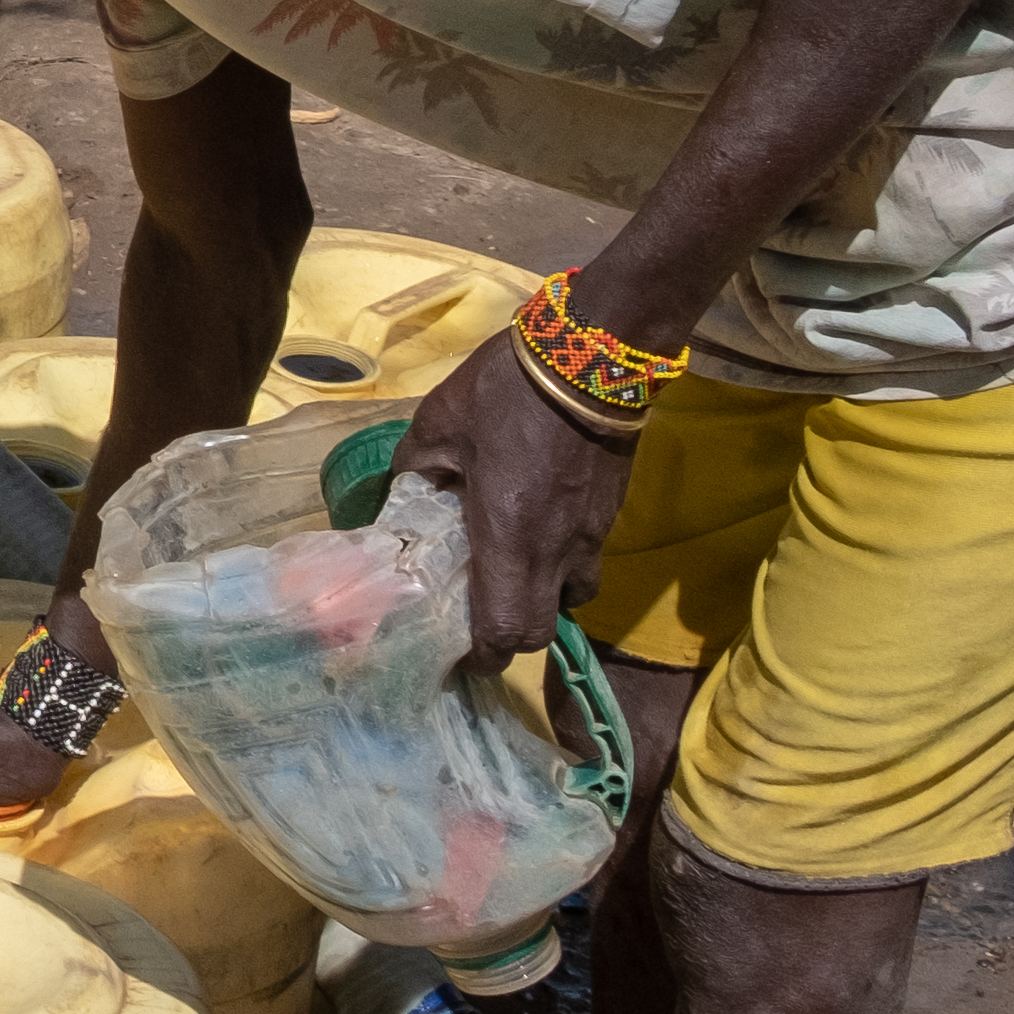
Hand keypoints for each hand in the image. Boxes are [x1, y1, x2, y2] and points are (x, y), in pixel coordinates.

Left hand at [391, 343, 634, 661]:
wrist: (592, 358)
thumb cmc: (507, 393)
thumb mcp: (440, 424)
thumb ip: (416, 468)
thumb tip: (401, 492)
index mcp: (509, 539)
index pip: (507, 631)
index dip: (484, 655)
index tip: (461, 652)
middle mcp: (556, 550)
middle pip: (542, 630)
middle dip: (512, 636)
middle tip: (480, 615)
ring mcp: (591, 534)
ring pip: (573, 595)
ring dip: (543, 596)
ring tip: (511, 569)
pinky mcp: (611, 512)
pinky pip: (587, 557)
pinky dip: (562, 561)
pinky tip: (536, 527)